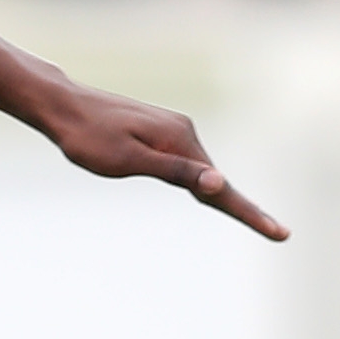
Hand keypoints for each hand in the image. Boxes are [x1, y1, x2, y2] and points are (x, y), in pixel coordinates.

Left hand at [0, 0, 289, 240]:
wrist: (60, 105)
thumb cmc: (87, 137)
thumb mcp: (129, 160)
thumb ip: (173, 172)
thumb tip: (217, 182)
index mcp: (180, 140)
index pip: (220, 187)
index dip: (250, 213)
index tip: (280, 233)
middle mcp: (183, 132)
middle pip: (217, 180)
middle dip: (244, 208)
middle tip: (279, 233)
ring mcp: (171, 130)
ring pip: (201, 171)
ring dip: (223, 196)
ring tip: (254, 219)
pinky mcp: (157, 132)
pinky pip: (186, 164)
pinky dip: (201, 182)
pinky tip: (207, 191)